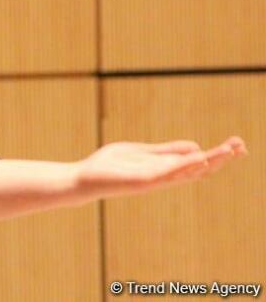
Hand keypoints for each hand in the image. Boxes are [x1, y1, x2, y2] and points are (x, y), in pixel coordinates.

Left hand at [75, 135, 247, 201]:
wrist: (84, 178)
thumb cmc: (110, 166)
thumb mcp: (142, 152)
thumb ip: (166, 151)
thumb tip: (196, 146)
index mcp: (165, 170)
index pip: (198, 163)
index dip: (219, 155)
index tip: (238, 145)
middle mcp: (165, 178)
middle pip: (200, 169)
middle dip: (221, 158)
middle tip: (242, 146)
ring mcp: (155, 181)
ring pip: (188, 171)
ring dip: (209, 160)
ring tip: (229, 151)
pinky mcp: (142, 181)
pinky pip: (168, 173)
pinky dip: (184, 165)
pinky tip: (199, 157)